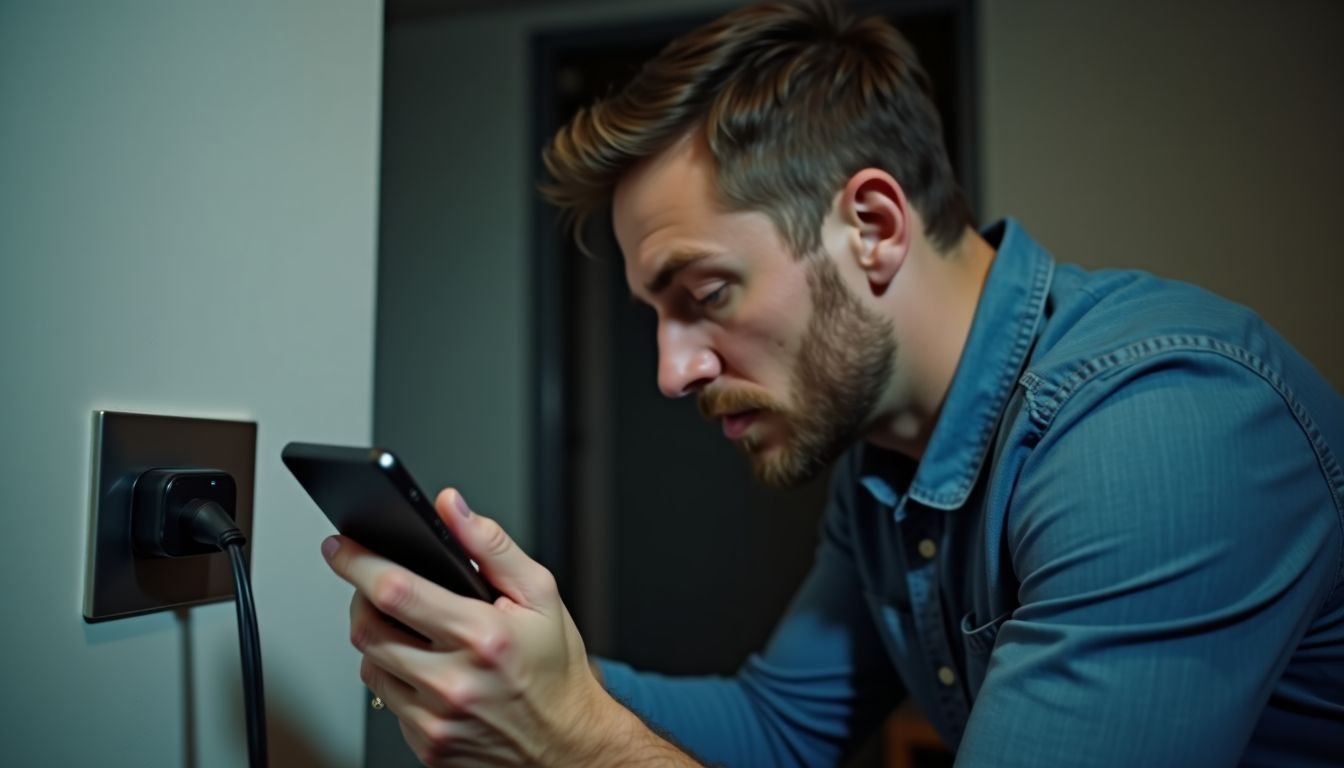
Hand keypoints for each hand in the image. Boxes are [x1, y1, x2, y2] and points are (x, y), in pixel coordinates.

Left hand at [322, 488, 611, 765]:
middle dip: (362, 600)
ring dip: (378, 640)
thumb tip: (450, 506)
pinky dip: (395, 678)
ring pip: (370, 666)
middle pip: (368, 629)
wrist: (566, 743)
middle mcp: (454, 682)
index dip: (358, 563)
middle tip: (377, 588)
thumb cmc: (554, 667)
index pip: (397, 590)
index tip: (339, 547)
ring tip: (413, 632)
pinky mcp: (426, 746)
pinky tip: (427, 671)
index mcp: (482, 636)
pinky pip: (386, 701)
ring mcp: (436, 720)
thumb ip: (490, 544)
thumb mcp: (539, 594)